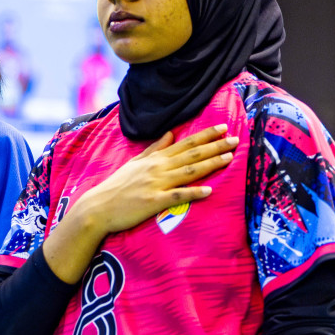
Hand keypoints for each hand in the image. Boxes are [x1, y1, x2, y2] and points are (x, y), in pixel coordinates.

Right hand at [78, 125, 235, 237]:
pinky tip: (209, 190)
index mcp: (155, 159)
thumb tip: (170, 134)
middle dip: (215, 146)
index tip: (223, 127)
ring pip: (188, 172)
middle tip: (236, 140)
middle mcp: (158, 168)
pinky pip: (177, 196)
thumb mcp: (135, 162)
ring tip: (229, 158)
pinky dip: (193, 192)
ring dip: (210, 164)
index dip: (205, 135)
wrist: (98, 207)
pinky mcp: (154, 202)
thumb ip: (154, 148)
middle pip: (192, 155)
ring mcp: (156, 184)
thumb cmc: (116, 186)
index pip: (185, 143)